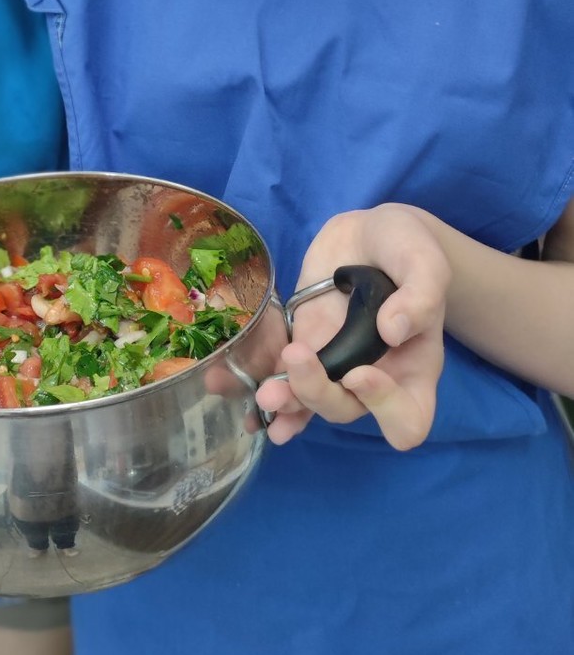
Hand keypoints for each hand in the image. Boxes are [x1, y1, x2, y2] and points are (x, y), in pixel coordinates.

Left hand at [256, 205, 449, 451]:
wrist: (368, 235)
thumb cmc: (407, 249)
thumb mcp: (426, 261)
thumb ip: (421, 294)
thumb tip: (391, 331)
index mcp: (414, 368)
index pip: (408, 419)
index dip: (383, 408)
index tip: (360, 372)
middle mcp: (374, 377)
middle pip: (346, 410)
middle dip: (317, 394)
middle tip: (297, 358)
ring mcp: (334, 366)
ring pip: (308, 403)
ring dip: (283, 403)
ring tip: (263, 393)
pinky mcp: (303, 348)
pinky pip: (281, 376)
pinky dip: (256, 384)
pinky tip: (228, 384)